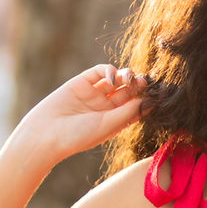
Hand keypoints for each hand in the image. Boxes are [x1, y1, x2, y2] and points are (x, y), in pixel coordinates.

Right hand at [14, 63, 148, 166]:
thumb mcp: (107, 125)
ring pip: (117, 79)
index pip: (136, 106)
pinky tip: (113, 78)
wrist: (45, 134)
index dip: (148, 98)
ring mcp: (94, 93)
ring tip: (131, 78)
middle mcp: (105, 107)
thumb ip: (128, 111)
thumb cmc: (77, 136)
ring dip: (127, 76)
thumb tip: (150, 101)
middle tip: (147, 81)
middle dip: (139, 85)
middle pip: (129, 91)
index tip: (161, 92)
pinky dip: (110, 70)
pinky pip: (100, 71)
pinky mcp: (81, 82)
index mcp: (114, 120)